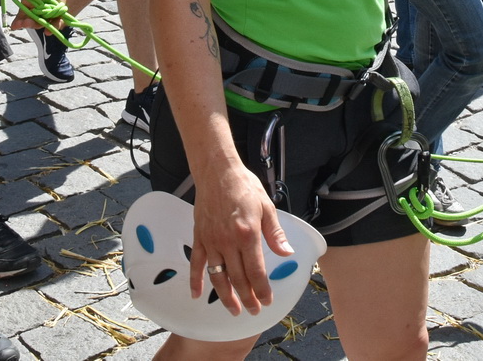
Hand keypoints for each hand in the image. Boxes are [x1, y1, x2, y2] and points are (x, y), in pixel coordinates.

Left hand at [10, 0, 64, 28]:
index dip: (55, 23)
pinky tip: (14, 25)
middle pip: (45, 18)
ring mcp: (38, 3)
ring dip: (27, 23)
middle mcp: (49, 3)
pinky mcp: (27, 1)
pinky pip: (24, 13)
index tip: (48, 30)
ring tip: (19, 25)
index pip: (59, 14)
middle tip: (28, 24)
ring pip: (34, 18)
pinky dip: (19, 20)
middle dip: (38, 23)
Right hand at [191, 161, 292, 314]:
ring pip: (218, 276)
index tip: (267, 301)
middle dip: (247, 298)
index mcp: (247, 235)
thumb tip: (287, 253)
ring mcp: (211, 241)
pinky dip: (195, 280)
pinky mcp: (199, 237)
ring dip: (225, 296)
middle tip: (254, 311)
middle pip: (238, 278)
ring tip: (233, 310)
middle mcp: (228, 241)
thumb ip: (275, 234)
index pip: (256, 271)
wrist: (217, 171)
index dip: (262, 290)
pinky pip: (196, 263)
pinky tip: (197, 295)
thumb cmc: (244, 187)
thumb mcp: (267, 207)